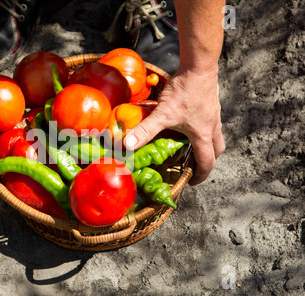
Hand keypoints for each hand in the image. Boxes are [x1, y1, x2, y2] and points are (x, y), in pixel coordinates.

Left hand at [124, 67, 224, 184]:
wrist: (199, 65)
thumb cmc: (185, 91)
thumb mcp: (163, 113)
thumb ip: (145, 130)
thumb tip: (127, 145)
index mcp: (203, 134)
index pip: (207, 162)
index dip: (200, 175)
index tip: (191, 181)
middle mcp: (212, 126)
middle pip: (217, 150)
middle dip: (206, 160)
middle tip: (193, 164)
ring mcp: (214, 114)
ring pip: (216, 135)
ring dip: (205, 143)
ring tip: (190, 145)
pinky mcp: (211, 103)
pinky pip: (211, 121)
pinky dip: (202, 128)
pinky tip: (188, 121)